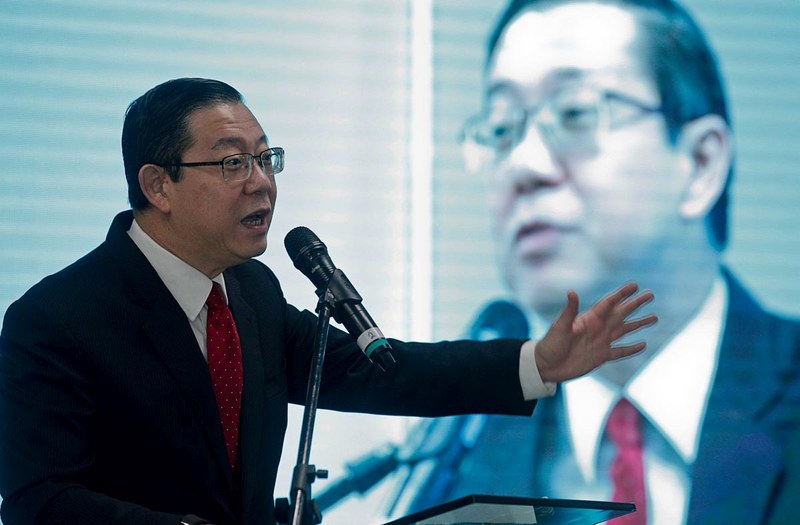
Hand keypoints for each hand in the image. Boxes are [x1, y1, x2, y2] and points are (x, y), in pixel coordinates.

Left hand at [534, 282, 656, 382]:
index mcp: (589, 318)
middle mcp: (598, 328)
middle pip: (621, 313)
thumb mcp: (560, 326)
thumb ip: (569, 311)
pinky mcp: (601, 356)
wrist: (546, 366)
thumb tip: (572, 292)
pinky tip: (643, 344)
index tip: (635, 285)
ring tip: (654, 317)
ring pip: (625, 330)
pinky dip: (632, 348)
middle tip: (650, 294)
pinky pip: (620, 351)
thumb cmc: (550, 344)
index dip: (622, 294)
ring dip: (639, 324)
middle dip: (636, 304)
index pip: (609, 303)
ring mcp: (601, 342)